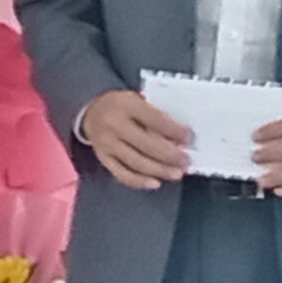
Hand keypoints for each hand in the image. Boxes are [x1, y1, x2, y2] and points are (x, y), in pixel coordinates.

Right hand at [78, 88, 193, 189]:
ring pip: (137, 162)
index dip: (175, 131)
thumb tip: (179, 138)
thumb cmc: (121, 106)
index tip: (189, 138)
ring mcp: (106, 143)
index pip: (155, 120)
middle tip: (186, 161)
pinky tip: (155, 182)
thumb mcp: (137, 100)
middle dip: (170, 155)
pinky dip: (140, 181)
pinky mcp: (103, 158)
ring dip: (160, 170)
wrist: (92, 111)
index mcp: (127, 105)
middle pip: (147, 145)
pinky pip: (122, 174)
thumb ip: (155, 115)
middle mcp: (114, 124)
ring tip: (176, 173)